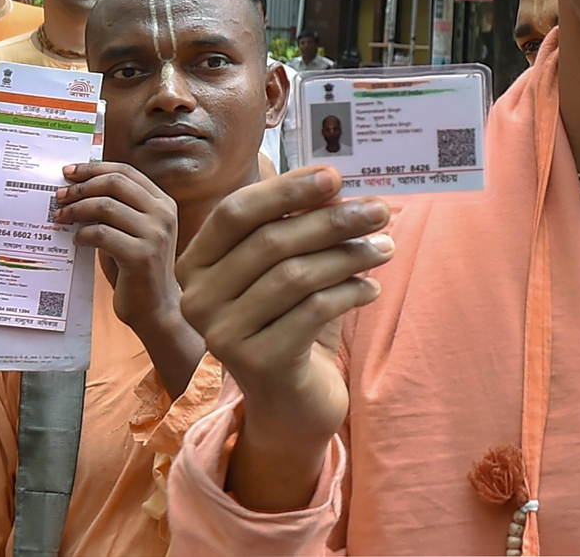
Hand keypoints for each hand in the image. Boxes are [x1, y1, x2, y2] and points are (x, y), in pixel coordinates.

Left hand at [54, 162, 178, 330]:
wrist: (156, 308)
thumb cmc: (137, 268)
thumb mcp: (134, 230)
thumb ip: (118, 207)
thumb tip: (77, 186)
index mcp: (163, 203)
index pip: (126, 172)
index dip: (94, 168)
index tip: (69, 172)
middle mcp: (163, 214)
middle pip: (115, 183)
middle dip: (81, 187)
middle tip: (60, 196)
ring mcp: (155, 235)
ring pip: (105, 206)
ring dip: (76, 210)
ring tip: (61, 218)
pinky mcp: (141, 256)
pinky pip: (101, 234)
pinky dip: (82, 234)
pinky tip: (77, 240)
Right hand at [176, 165, 391, 509]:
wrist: (291, 405)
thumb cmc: (290, 323)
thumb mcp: (285, 269)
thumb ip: (296, 227)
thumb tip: (337, 183)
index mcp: (195, 264)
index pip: (236, 212)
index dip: (285, 189)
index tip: (334, 175)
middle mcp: (196, 299)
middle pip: (270, 241)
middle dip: (331, 219)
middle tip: (379, 208)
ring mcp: (222, 334)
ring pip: (295, 275)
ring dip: (348, 255)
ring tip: (385, 247)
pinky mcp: (257, 363)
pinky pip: (313, 311)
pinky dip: (349, 292)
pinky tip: (372, 287)